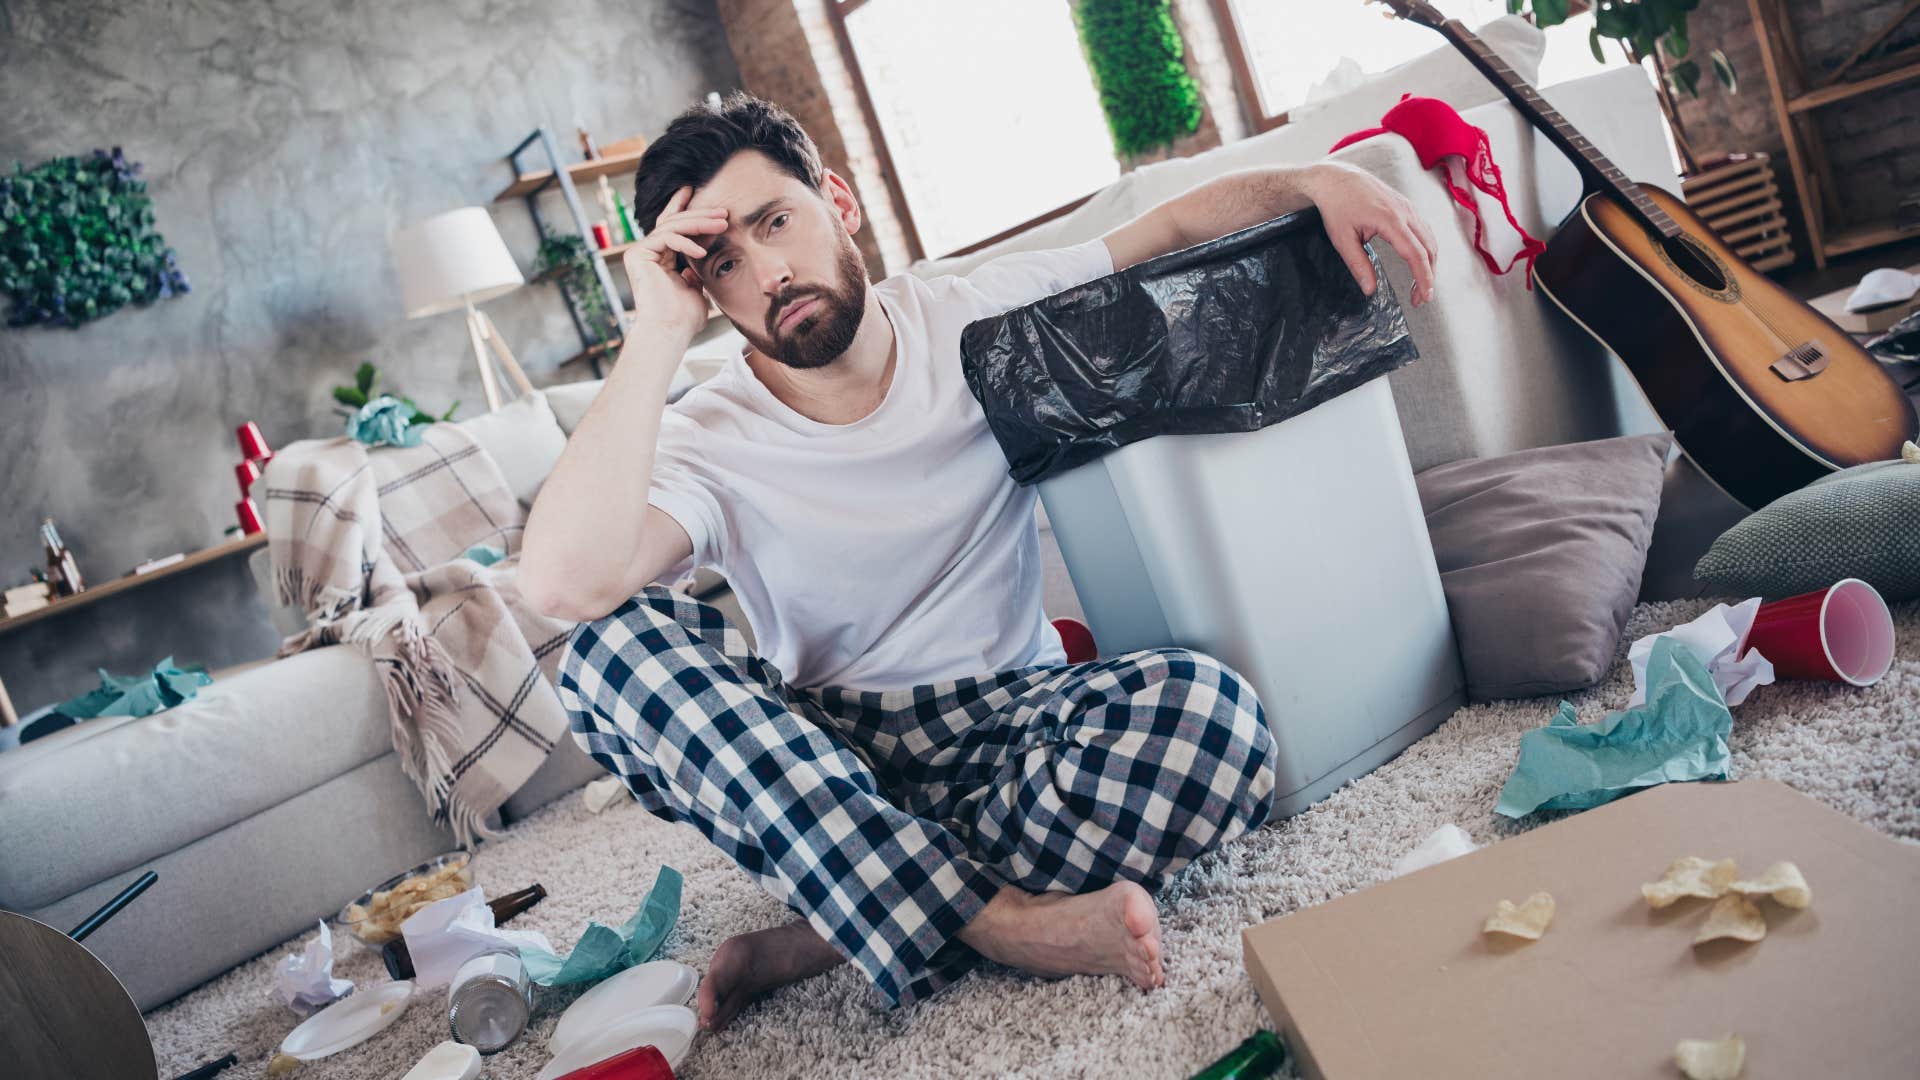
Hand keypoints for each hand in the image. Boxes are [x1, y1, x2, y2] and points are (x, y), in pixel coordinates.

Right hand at [625, 185, 726, 338]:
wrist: (670, 331)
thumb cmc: (684, 318)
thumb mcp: (697, 289)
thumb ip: (697, 272)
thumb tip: (702, 254)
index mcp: (661, 258)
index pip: (675, 228)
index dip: (688, 210)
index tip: (704, 198)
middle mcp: (648, 252)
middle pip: (674, 222)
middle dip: (700, 215)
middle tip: (723, 211)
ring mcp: (641, 252)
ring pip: (672, 226)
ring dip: (699, 223)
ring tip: (722, 224)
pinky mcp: (637, 254)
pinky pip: (665, 237)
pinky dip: (686, 242)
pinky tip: (702, 252)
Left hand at [1304, 162, 1438, 307]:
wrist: (1336, 178)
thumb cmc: (1337, 207)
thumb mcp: (1342, 239)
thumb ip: (1358, 265)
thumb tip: (1370, 290)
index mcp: (1390, 219)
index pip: (1415, 253)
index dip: (1423, 277)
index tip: (1424, 297)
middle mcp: (1405, 211)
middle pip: (1428, 248)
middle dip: (1428, 275)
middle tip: (1420, 299)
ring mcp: (1408, 206)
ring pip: (1430, 238)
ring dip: (1429, 263)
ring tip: (1419, 286)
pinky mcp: (1407, 205)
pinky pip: (1424, 229)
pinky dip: (1426, 248)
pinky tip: (1419, 263)